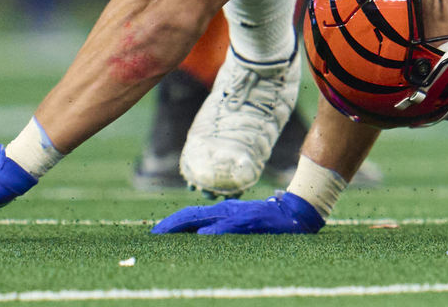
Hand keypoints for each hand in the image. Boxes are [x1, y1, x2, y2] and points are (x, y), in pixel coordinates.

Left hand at [151, 192, 324, 234]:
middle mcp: (226, 210)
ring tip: (165, 235)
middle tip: (152, 235)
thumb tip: (202, 238)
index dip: (172, 223)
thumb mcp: (242, 224)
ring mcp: (237, 215)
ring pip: (204, 219)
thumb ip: (224, 229)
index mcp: (223, 212)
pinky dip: (214, 231)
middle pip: (191, 215)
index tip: (156, 232)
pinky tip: (201, 236)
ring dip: (183, 227)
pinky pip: (227, 227)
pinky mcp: (249, 221)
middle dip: (170, 225)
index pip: (191, 215)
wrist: (295, 213)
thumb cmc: (268, 220)